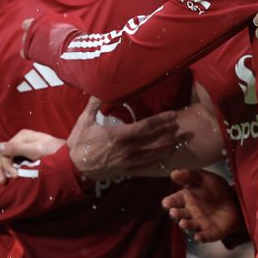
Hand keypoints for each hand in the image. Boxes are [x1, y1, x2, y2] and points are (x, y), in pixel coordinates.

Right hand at [0, 129, 66, 183]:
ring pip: (5, 159)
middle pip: (2, 155)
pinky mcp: (26, 156)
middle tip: (4, 182)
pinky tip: (10, 178)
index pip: (4, 150)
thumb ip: (17, 149)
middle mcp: (20, 140)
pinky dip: (9, 170)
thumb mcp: (36, 150)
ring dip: (3, 170)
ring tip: (5, 182)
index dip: (5, 164)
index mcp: (22, 136)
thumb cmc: (55, 152)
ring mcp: (22, 148)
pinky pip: (13, 162)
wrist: (70, 157)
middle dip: (1, 169)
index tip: (14, 176)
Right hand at [68, 98, 187, 179]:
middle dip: (170, 134)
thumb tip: (102, 86)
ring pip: (152, 155)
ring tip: (180, 142)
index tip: (174, 115)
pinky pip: (145, 167)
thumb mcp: (84, 120)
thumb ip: (95, 103)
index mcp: (118, 136)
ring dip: (167, 148)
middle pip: (153, 140)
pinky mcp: (125, 171)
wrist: (72, 168)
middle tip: (185, 129)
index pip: (145, 127)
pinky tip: (166, 159)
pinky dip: (157, 162)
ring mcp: (127, 162)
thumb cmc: (79, 143)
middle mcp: (126, 150)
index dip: (161, 121)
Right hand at [160, 169, 242, 242]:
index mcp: (186, 198)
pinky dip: (201, 238)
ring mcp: (200, 223)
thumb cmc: (216, 189)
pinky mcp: (211, 232)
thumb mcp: (204, 178)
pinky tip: (198, 237)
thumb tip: (174, 173)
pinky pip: (205, 236)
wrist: (235, 200)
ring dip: (186, 226)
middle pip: (179, 215)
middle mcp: (190, 212)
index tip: (167, 202)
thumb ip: (189, 175)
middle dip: (176, 214)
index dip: (169, 202)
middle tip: (174, 212)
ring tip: (183, 223)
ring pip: (190, 226)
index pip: (173, 201)